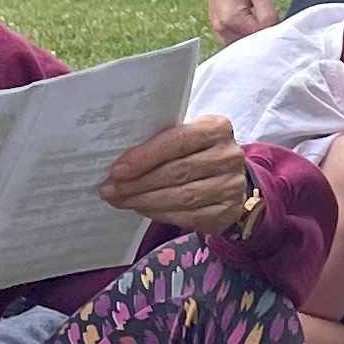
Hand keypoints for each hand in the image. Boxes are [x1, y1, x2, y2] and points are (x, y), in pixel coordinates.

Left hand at [104, 116, 255, 233]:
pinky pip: (188, 215)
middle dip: (138, 183)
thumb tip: (119, 164)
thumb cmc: (196, 154)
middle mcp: (229, 155)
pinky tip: (143, 209)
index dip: (145, 156)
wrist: (229, 179)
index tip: (117, 170)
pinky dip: (160, 213)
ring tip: (122, 200)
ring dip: (145, 200)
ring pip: (182, 196)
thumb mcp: (185, 138)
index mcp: (216, 128)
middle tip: (111, 189)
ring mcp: (232, 185)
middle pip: (177, 171)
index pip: (177, 140)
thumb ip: (160, 144)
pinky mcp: (228, 211)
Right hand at [203, 0, 277, 43]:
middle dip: (261, 35)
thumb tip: (275, 31)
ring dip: (252, 34)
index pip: (258, 37)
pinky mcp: (216, 19)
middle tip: (273, 20)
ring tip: (264, 19)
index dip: (272, 30)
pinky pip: (232, 34)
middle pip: (247, 43)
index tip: (280, 20)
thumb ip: (268, 13)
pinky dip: (243, 31)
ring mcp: (216, 24)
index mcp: (231, 20)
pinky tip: (253, 19)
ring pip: (240, 40)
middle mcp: (220, 27)